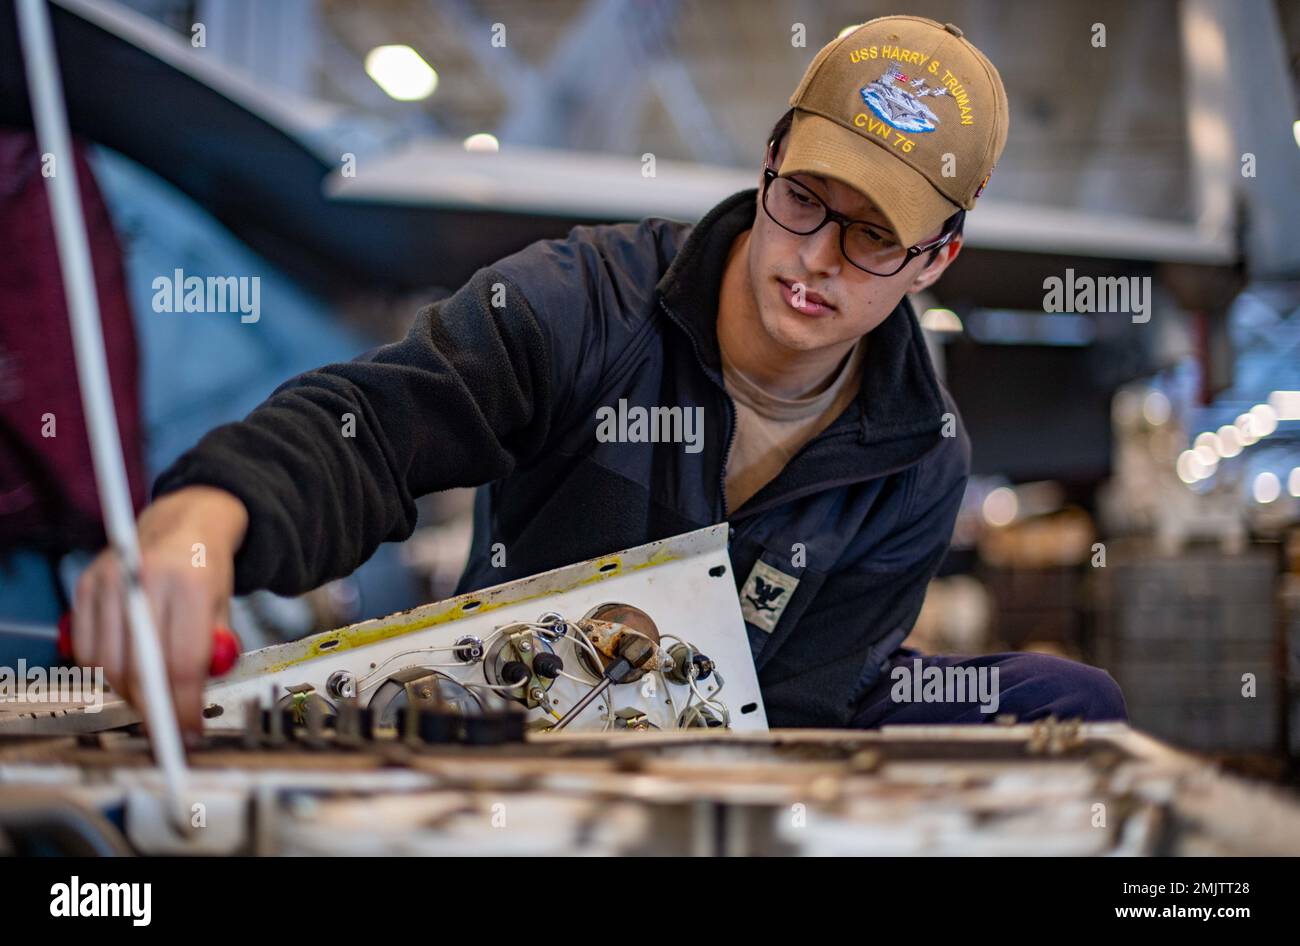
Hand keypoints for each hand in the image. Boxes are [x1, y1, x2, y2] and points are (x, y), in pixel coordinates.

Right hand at [71, 486, 247, 733]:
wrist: (185, 522)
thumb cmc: (208, 568)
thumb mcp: (224, 605)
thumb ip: (213, 649)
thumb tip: (194, 699)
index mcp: (190, 583)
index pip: (182, 663)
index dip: (183, 706)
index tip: (188, 732)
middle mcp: (145, 579)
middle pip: (140, 668)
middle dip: (154, 707)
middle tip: (168, 722)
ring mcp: (110, 580)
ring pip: (107, 663)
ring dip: (127, 691)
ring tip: (150, 694)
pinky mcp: (86, 583)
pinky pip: (84, 647)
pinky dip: (102, 669)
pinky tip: (125, 669)